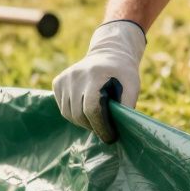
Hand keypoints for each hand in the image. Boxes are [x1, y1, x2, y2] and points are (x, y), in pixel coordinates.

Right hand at [52, 20, 145, 141]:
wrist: (108, 53)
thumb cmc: (123, 73)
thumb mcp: (132, 86)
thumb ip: (127, 105)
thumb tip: (121, 128)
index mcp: (95, 74)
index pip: (92, 109)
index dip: (101, 127)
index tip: (111, 137)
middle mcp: (75, 75)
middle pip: (79, 114)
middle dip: (93, 126)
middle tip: (106, 129)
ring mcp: (64, 78)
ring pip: (68, 114)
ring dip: (83, 122)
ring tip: (96, 119)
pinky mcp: (57, 82)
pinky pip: (63, 108)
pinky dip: (74, 113)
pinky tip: (85, 108)